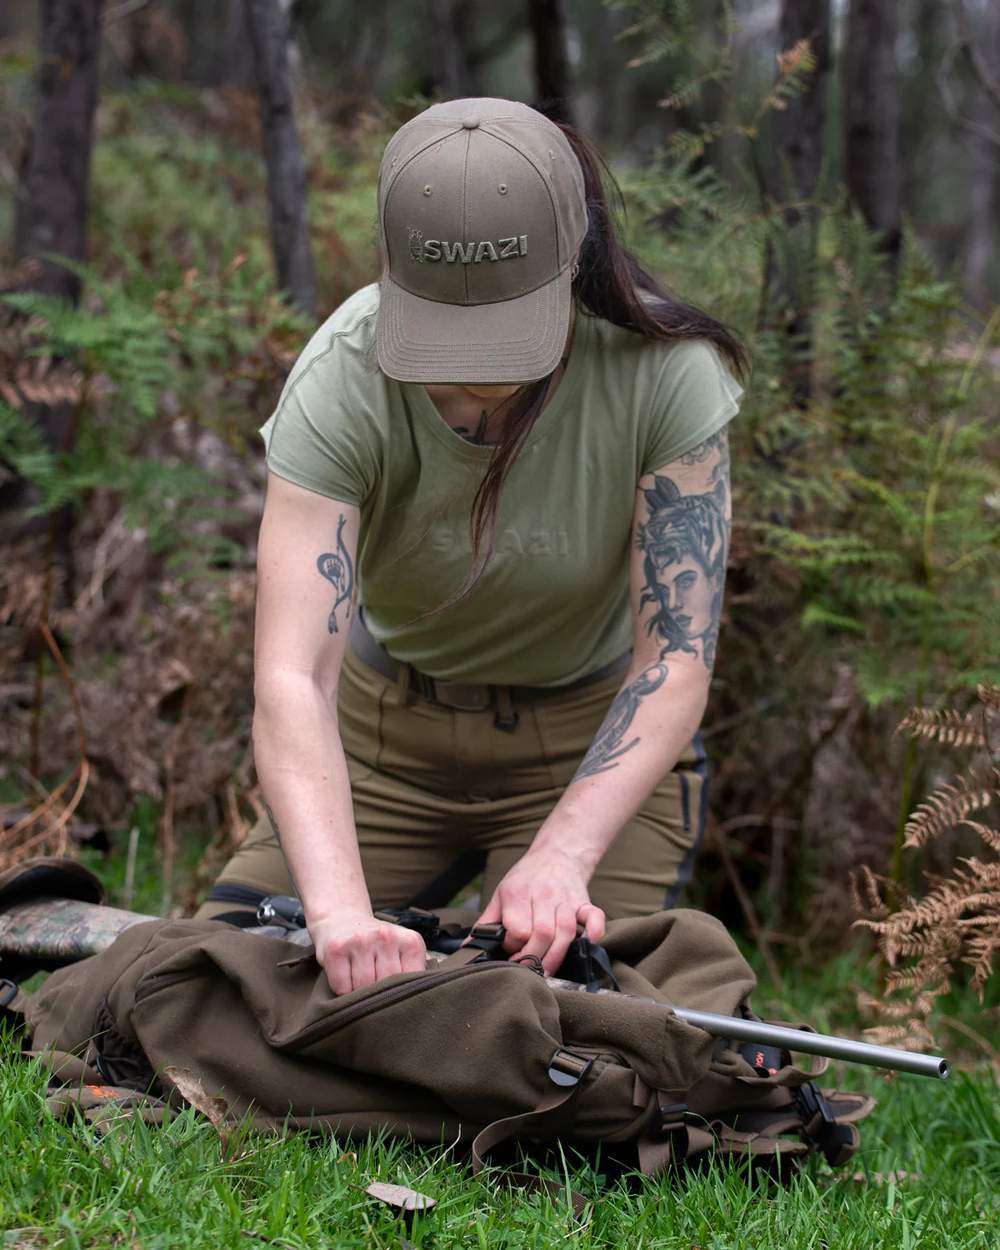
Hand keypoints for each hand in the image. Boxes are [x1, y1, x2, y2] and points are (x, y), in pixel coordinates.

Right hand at [309, 912, 426, 995]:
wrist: (342, 920)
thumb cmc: (376, 944)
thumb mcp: (403, 951)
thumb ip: (416, 971)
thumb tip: (423, 997)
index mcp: (410, 941)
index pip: (412, 983)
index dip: (402, 996)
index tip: (394, 995)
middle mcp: (386, 936)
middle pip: (387, 986)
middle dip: (380, 995)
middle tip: (374, 989)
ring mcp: (361, 940)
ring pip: (364, 988)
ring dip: (359, 994)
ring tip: (359, 981)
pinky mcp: (336, 948)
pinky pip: (342, 987)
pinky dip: (341, 990)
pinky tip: (345, 977)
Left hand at [474, 848, 605, 974]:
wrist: (555, 854)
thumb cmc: (525, 879)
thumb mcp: (500, 895)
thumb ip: (486, 923)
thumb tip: (470, 948)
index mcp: (518, 894)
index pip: (518, 929)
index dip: (513, 946)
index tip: (511, 952)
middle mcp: (543, 895)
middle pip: (542, 933)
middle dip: (534, 957)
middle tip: (528, 968)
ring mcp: (565, 899)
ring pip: (566, 930)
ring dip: (557, 954)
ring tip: (547, 970)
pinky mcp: (583, 902)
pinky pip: (594, 916)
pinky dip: (594, 930)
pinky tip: (588, 943)